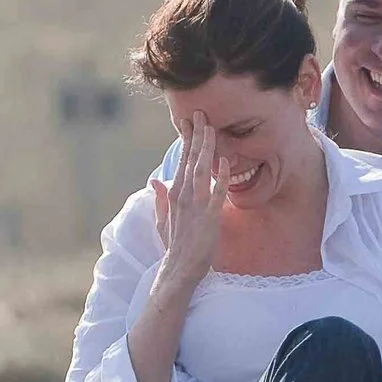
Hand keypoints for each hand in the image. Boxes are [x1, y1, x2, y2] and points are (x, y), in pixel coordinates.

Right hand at [150, 112, 226, 288]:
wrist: (179, 269)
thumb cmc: (174, 246)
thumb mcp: (163, 219)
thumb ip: (161, 198)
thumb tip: (155, 181)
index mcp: (174, 194)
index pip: (181, 161)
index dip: (185, 140)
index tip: (189, 122)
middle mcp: (182, 195)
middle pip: (190, 159)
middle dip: (195, 135)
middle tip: (200, 113)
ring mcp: (195, 205)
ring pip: (201, 169)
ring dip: (205, 147)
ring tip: (210, 127)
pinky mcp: (209, 217)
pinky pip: (217, 192)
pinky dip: (222, 176)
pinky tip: (227, 161)